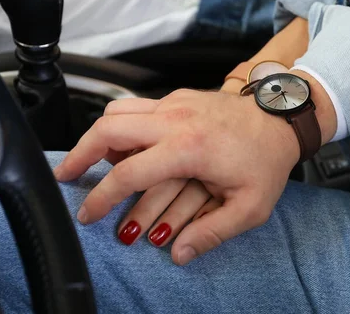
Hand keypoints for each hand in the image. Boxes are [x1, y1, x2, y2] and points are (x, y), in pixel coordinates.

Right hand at [54, 90, 300, 264]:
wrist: (282, 119)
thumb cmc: (267, 159)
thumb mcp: (250, 206)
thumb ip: (212, 233)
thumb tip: (179, 254)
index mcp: (189, 148)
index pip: (128, 174)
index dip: (101, 198)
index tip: (88, 214)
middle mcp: (175, 119)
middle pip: (108, 128)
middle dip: (80, 153)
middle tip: (67, 174)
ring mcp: (176, 102)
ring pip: (118, 110)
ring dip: (100, 134)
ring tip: (95, 160)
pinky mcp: (179, 96)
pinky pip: (138, 106)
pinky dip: (124, 124)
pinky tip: (129, 145)